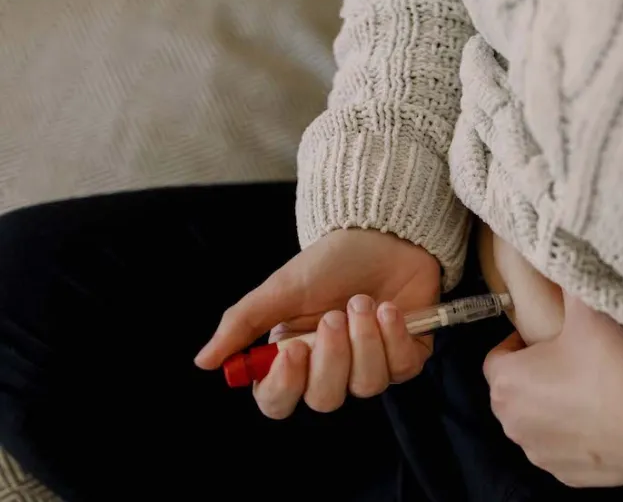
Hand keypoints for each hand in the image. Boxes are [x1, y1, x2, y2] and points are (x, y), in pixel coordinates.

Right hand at [194, 229, 439, 417]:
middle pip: (325, 399)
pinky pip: (402, 368)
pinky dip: (395, 336)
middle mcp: (331, 368)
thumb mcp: (281, 288)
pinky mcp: (406, 356)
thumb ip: (242, 323)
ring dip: (366, 340)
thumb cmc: (330, 262)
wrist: (383, 235)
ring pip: (367, 385)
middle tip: (333, 316)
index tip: (293, 352)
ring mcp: (371, 364)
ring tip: (363, 302)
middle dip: (332, 358)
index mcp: (293, 357)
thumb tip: (203, 362)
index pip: (277, 400)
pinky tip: (390, 309)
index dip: (284, 386)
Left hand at [483, 291, 622, 487]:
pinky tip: (604, 417)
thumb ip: (565, 278)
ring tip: (593, 386)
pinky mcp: (568, 476)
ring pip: (538, 422)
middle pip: (515, 391)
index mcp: (507, 384)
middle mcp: (514, 425)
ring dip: (554, 406)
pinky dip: (576, 435)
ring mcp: (541, 455)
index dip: (520, 342)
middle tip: (573, 357)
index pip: (497, 357)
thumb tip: (556, 252)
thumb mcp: (587, 307)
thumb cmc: (616, 364)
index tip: (548, 335)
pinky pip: (563, 449)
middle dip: (536, 374)